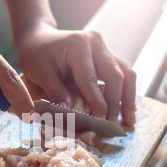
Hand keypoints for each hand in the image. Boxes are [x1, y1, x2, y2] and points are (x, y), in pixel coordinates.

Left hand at [15, 25, 135, 125]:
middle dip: (115, 104)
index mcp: (78, 45)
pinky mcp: (107, 55)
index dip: (96, 103)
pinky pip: (122, 74)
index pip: (91, 79)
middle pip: (116, 76)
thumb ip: (56, 92)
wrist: (39, 39)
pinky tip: (126, 110)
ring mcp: (104, 48)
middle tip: (113, 127)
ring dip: (128, 99)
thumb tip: (71, 111)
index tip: (99, 122)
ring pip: (126, 74)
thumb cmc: (36, 55)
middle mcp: (96, 44)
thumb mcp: (40, 73)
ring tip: (129, 122)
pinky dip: (125, 93)